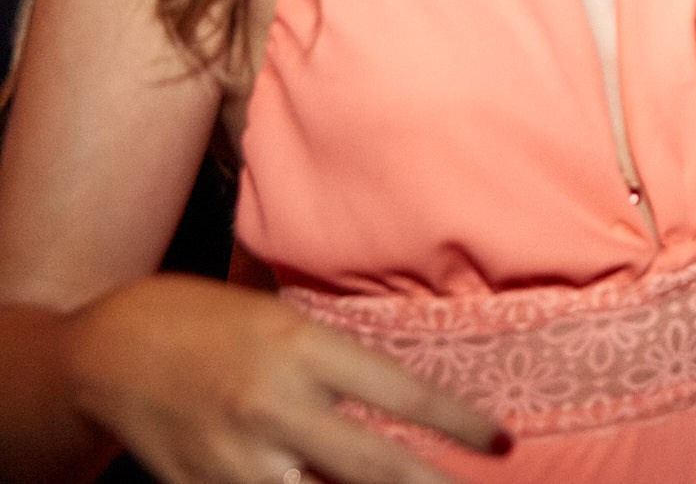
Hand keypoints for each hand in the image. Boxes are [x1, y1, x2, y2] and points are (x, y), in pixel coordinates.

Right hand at [63, 275, 507, 483]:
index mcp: (300, 349)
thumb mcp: (280, 318)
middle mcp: (273, 408)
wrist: (102, 352)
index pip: (400, 394)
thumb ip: (336, 362)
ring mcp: (234, 460)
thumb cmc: (204, 320)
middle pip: (372, 467)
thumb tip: (407, 400)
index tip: (502, 446)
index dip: (458, 425)